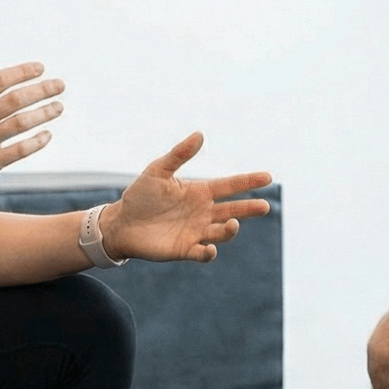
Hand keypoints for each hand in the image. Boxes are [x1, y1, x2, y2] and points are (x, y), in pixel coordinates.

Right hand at [0, 55, 63, 206]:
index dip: (22, 72)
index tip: (40, 68)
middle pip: (15, 99)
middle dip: (42, 89)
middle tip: (60, 84)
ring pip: (21, 123)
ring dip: (44, 113)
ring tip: (59, 106)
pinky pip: (19, 150)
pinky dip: (36, 141)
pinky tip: (47, 135)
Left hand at [101, 132, 270, 262]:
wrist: (121, 222)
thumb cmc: (140, 195)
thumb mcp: (158, 170)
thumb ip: (179, 154)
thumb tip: (200, 135)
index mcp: (200, 192)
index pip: (230, 186)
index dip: (248, 182)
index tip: (267, 177)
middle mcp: (203, 212)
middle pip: (233, 210)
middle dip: (250, 208)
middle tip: (265, 206)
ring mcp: (195, 232)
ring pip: (221, 232)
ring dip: (230, 229)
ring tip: (234, 223)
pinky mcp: (184, 249)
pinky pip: (202, 253)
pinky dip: (209, 252)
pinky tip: (211, 249)